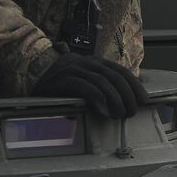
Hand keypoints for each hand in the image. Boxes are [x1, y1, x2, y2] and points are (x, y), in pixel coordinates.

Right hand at [31, 54, 148, 117]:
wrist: (32, 77)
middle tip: (131, 112)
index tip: (144, 100)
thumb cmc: (62, 85)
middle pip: (115, 77)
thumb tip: (123, 102)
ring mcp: (75, 69)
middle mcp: (87, 62)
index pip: (120, 71)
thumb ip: (101, 88)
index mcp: (95, 62)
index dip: (134, 85)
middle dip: (127, 95)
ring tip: (120, 115)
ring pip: (102, 82)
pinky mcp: (63, 79)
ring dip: (115, 100)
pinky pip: (85, 88)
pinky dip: (97, 100)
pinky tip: (103, 112)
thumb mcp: (84, 84)